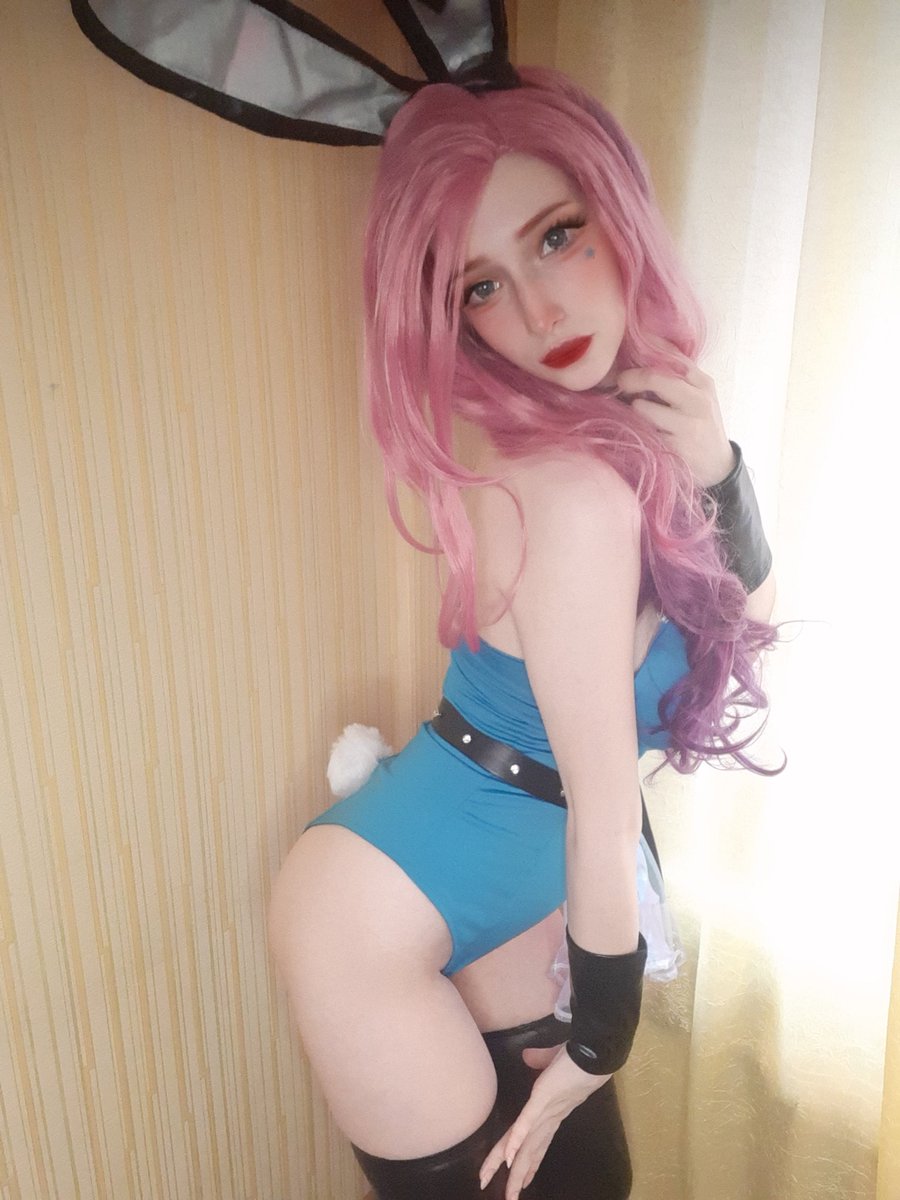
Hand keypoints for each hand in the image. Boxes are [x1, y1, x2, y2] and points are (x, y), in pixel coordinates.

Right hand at [479, 1044, 609, 1198]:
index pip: (535, 1142)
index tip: (523, 1182)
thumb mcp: (554, 1061)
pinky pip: (527, 1121)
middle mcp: (547, 1118)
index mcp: (550, 1113)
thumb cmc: (575, 1058)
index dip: (528, 1163)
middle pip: (526, 1152)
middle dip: (515, 1177)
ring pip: (525, 1145)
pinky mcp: (542, 1098)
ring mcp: (545, 1110)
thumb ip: (540, 1060)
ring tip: (509, 1194)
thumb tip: (527, 1057)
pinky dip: (516, 1139)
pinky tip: (508, 1157)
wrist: (593, 1053)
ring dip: (515, 1170)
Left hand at [615, 355, 734, 487]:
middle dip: (632, 378)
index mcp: (702, 382)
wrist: (718, 465)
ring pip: (643, 408)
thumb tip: (640, 350)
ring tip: (638, 414)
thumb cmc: (700, 425)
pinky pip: (644, 432)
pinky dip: (638, 429)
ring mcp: (688, 425)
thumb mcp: (696, 396)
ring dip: (634, 409)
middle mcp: (698, 400)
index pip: (672, 356)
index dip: (645, 350)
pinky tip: (643, 432)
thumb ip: (675, 376)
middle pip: (655, 378)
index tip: (628, 353)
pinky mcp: (676, 447)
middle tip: (621, 382)